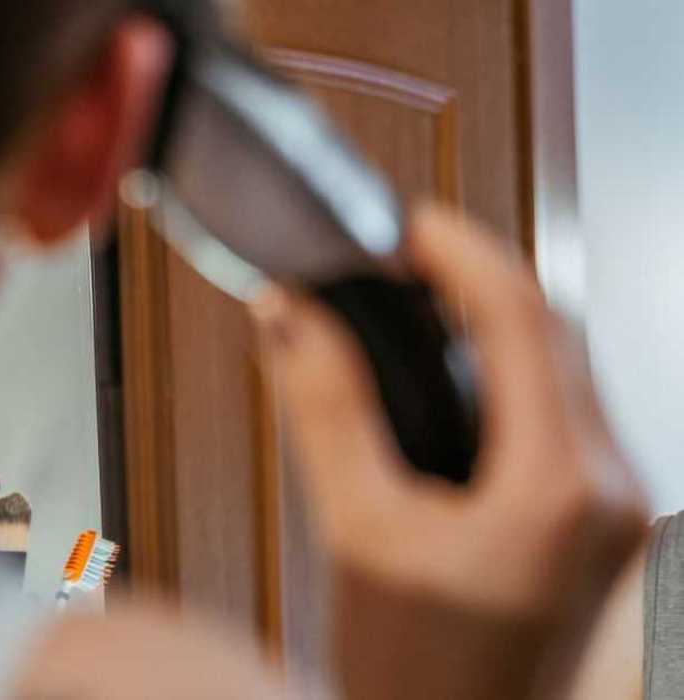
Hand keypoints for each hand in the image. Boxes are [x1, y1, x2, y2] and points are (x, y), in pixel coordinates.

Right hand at [266, 205, 647, 698]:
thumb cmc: (422, 678)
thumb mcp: (359, 536)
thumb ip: (325, 412)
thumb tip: (294, 321)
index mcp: (563, 486)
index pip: (521, 316)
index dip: (455, 249)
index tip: (400, 221)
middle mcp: (612, 490)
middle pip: (554, 330)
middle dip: (473, 273)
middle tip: (399, 249)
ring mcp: (614, 507)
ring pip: (563, 366)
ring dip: (492, 319)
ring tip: (415, 295)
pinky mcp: (596, 519)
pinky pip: (559, 411)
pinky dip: (504, 369)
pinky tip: (449, 370)